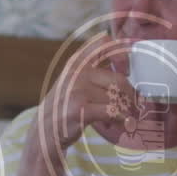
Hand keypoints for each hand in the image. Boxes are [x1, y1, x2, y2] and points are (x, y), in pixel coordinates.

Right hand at [33, 33, 135, 151]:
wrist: (43, 133)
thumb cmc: (63, 109)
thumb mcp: (73, 83)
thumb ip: (94, 73)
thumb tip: (126, 73)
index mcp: (77, 62)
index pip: (104, 43)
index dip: (122, 54)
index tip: (126, 71)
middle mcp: (77, 72)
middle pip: (119, 79)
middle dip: (130, 96)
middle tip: (133, 107)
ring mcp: (77, 90)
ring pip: (117, 98)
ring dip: (124, 112)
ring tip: (119, 119)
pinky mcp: (80, 108)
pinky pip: (113, 111)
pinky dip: (121, 120)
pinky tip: (116, 124)